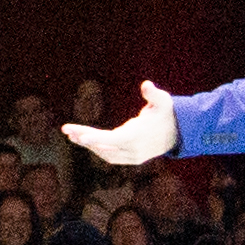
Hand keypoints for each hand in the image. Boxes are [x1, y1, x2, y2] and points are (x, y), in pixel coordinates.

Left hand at [62, 84, 182, 171]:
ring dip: (88, 144)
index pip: (114, 138)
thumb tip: (146, 85)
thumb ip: (153, 94)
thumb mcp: (164, 101)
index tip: (81, 136)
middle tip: (66, 130)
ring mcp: (132, 157)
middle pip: (104, 146)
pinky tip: (85, 141)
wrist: (178, 133)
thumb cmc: (167, 113)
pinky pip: (110, 156)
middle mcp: (134, 150)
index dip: (97, 137)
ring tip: (71, 134)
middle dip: (84, 138)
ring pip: (105, 153)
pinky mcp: (132, 159)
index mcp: (138, 137)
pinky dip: (97, 149)